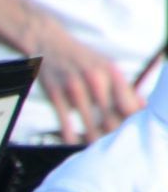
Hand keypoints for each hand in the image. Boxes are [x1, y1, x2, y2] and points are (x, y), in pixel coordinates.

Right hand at [26, 21, 145, 143]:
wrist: (49, 43)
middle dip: (114, 134)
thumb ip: (123, 88)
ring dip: (94, 139)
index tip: (131, 133)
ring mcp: (74, 87)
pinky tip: (73, 143)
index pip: (129, 104)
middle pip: (112, 116)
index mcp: (112, 72)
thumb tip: (141, 107)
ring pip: (90, 122)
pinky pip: (65, 122)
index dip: (133, 123)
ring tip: (96, 148)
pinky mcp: (56, 94)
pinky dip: (70, 136)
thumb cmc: (82, 59)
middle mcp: (96, 79)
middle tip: (113, 145)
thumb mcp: (106, 67)